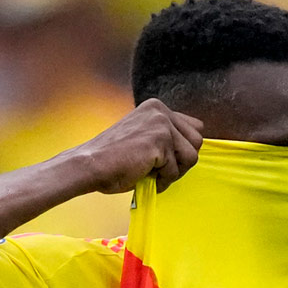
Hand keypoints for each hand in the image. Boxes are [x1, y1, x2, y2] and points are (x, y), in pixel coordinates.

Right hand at [71, 98, 203, 192]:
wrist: (90, 166)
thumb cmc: (114, 159)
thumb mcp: (145, 138)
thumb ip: (166, 137)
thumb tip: (192, 150)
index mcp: (156, 107)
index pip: (194, 127)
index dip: (183, 148)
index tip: (165, 160)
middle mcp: (160, 111)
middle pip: (197, 141)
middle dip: (182, 161)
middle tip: (160, 170)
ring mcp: (161, 124)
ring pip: (191, 156)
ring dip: (174, 172)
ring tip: (152, 174)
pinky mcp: (159, 141)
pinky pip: (175, 169)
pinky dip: (163, 180)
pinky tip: (144, 177)